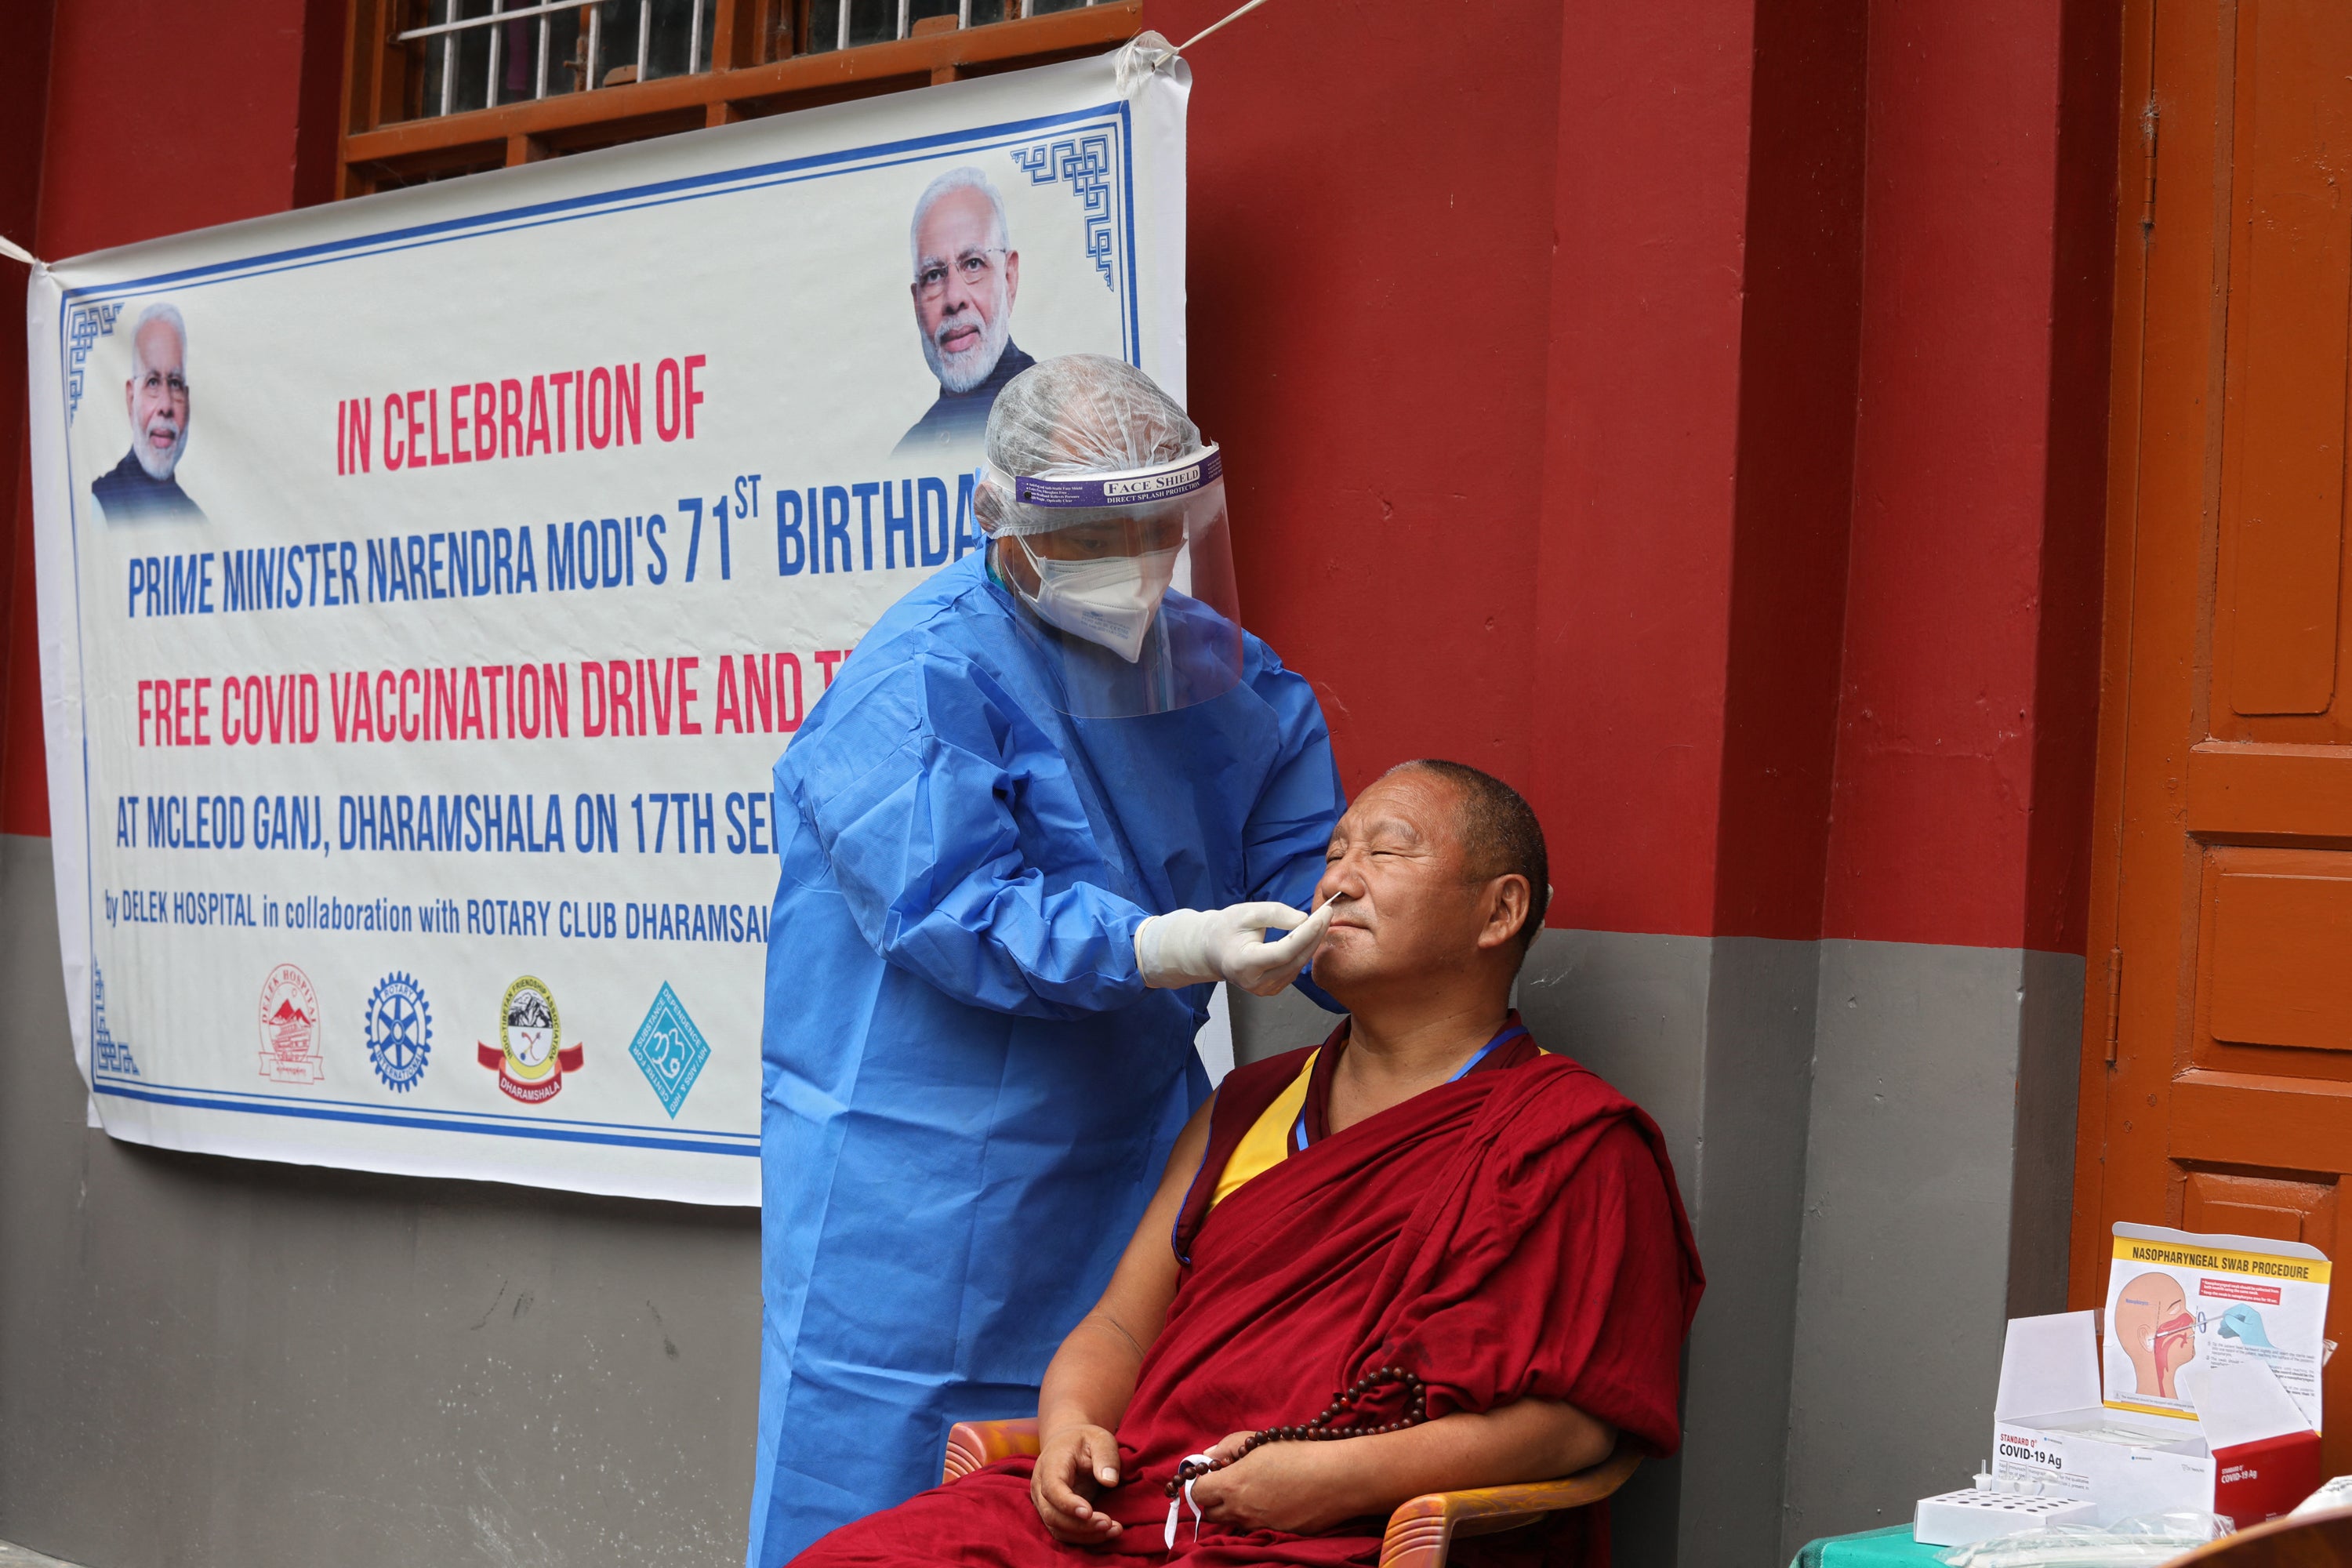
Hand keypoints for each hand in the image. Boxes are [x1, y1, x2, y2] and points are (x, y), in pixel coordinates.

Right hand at [1031, 1423, 1124, 1546]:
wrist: (1068, 1444)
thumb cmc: (1085, 1441)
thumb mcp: (1100, 1438)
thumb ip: (1106, 1456)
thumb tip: (1109, 1481)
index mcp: (1050, 1464)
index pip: (1052, 1488)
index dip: (1068, 1503)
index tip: (1089, 1512)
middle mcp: (1040, 1486)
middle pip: (1052, 1514)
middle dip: (1081, 1525)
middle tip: (1109, 1523)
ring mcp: (1043, 1503)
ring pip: (1057, 1528)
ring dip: (1085, 1535)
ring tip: (1114, 1530)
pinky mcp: (1052, 1514)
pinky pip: (1064, 1532)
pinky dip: (1084, 1537)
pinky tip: (1106, 1533)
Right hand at [1135, 900, 1337, 995]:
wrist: (1211, 950)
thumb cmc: (1226, 928)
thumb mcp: (1246, 913)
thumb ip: (1276, 914)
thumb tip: (1305, 920)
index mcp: (1244, 963)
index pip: (1285, 950)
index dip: (1308, 932)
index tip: (1324, 913)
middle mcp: (1255, 982)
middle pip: (1295, 959)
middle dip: (1315, 935)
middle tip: (1328, 912)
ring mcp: (1264, 990)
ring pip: (1298, 965)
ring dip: (1312, 943)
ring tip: (1320, 921)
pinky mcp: (1271, 990)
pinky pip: (1294, 969)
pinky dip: (1304, 952)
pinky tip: (1309, 936)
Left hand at [1187, 1436, 1360, 1536]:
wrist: (1337, 1478)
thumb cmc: (1298, 1453)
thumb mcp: (1260, 1440)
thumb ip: (1228, 1447)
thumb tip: (1208, 1456)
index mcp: (1232, 1485)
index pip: (1197, 1493)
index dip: (1201, 1482)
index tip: (1212, 1473)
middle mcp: (1242, 1511)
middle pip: (1212, 1513)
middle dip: (1216, 1499)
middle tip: (1232, 1481)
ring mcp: (1260, 1526)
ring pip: (1236, 1522)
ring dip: (1238, 1508)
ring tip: (1258, 1488)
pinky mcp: (1279, 1533)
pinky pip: (1260, 1526)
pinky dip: (1262, 1515)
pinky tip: (1279, 1498)